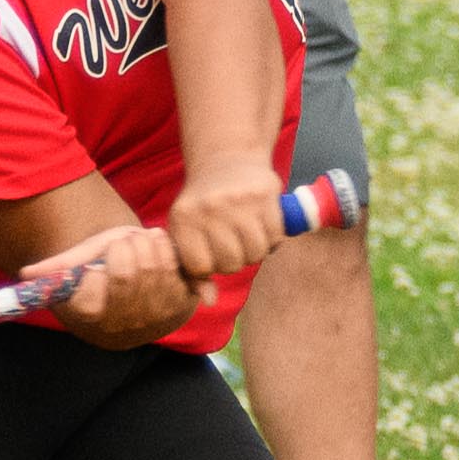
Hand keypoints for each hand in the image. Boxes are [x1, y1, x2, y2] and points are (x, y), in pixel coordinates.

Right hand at [25, 220, 205, 350]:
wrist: (142, 274)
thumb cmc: (104, 266)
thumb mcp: (79, 261)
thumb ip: (54, 268)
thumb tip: (25, 274)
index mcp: (90, 316)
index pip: (93, 282)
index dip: (100, 263)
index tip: (103, 258)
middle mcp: (120, 327)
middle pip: (126, 274)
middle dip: (125, 247)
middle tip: (125, 244)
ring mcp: (152, 321)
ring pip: (152, 268)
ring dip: (146, 245)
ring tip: (141, 245)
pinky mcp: (180, 309)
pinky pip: (175, 269)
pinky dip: (167, 250)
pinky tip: (159, 251)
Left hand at [164, 161, 284, 282]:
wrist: (226, 158)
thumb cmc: (203, 204)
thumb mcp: (187, 231)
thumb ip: (193, 269)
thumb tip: (210, 301)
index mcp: (183, 219)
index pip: (201, 267)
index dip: (210, 267)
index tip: (211, 254)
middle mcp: (209, 208)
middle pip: (231, 263)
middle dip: (234, 260)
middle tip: (232, 244)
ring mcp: (238, 201)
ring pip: (255, 253)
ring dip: (255, 250)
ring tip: (247, 235)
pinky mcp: (264, 194)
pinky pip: (275, 237)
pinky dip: (271, 238)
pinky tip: (262, 225)